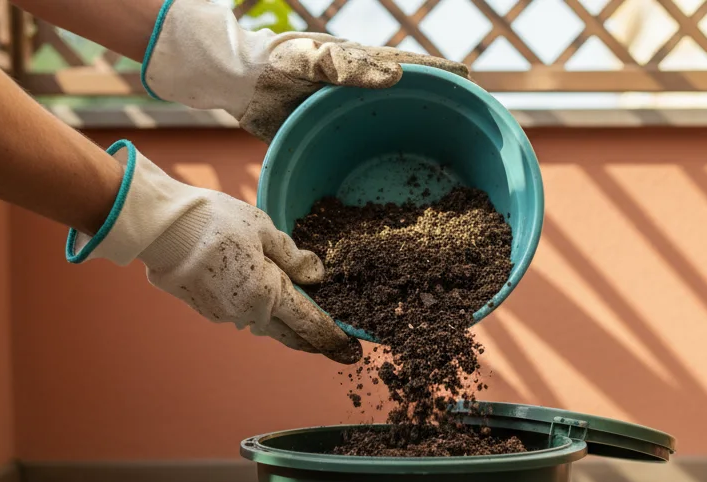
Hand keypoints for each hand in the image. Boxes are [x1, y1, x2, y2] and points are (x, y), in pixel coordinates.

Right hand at [67, 140, 361, 363]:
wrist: (162, 228)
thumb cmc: (214, 221)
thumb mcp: (263, 229)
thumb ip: (292, 256)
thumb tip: (317, 274)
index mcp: (268, 293)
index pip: (309, 323)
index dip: (332, 337)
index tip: (350, 350)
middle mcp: (248, 312)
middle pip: (289, 333)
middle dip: (312, 340)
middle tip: (334, 347)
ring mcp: (224, 315)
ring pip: (263, 322)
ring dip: (282, 321)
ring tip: (301, 318)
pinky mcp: (206, 309)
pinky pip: (239, 312)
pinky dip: (254, 308)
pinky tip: (258, 295)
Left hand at [141, 0, 468, 141]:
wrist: (236, 83)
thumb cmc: (273, 62)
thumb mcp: (309, 58)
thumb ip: (348, 64)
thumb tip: (396, 75)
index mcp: (364, 69)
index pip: (414, 70)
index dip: (442, 78)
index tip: (471, 85)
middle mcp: (362, 95)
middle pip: (406, 107)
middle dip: (435, 118)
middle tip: (466, 134)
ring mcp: (347, 118)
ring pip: (386, 134)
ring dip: (409, 150)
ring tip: (440, 171)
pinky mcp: (329, 139)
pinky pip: (359, 156)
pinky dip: (376, 172)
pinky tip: (388, 197)